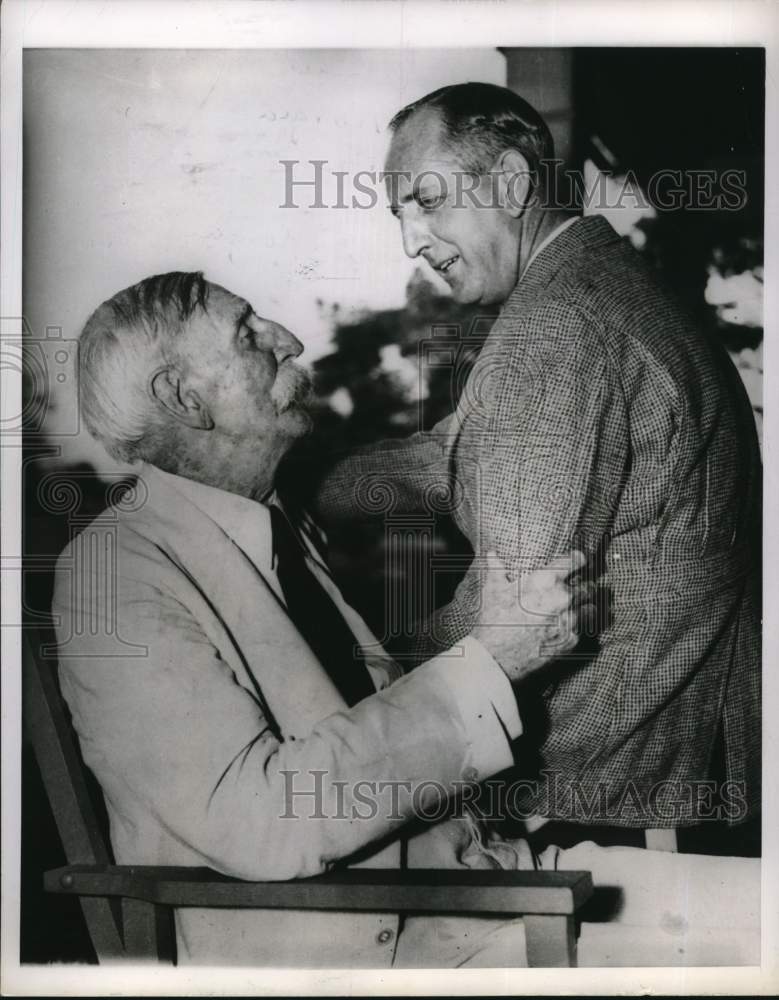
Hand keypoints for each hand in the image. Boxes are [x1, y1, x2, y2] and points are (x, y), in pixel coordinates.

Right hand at [470, 549, 591, 683]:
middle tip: (575, 588)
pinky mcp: (572, 640)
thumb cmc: (494, 619)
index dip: (579, 560)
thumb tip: (491, 554)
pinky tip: (566, 627)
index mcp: (547, 579)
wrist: (496, 656)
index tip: (578, 562)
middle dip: (584, 586)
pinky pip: (583, 630)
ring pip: (592, 608)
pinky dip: (577, 627)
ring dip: (586, 606)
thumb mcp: (493, 590)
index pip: (577, 560)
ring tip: (576, 608)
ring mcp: (570, 620)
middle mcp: (564, 597)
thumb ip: (496, 568)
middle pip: (590, 585)